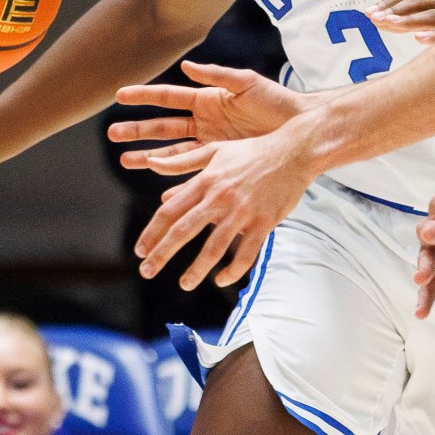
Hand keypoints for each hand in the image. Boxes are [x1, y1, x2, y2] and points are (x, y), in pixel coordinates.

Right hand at [109, 60, 311, 170]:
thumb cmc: (278, 101)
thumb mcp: (246, 83)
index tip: (119, 95)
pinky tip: (160, 190)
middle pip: (163, 127)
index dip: (144, 96)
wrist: (302, 128)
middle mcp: (204, 124)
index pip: (168, 98)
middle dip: (137, 130)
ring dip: (148, 157)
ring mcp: (210, 146)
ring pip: (171, 153)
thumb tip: (185, 65)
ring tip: (125, 160)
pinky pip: (193, 174)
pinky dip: (176, 182)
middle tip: (112, 134)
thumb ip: (216, 75)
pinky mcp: (221, 164)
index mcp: (207, 100)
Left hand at [134, 124, 321, 288]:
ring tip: (184, 284)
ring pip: (214, 247)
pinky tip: (221, 280)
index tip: (140, 250)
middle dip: (162, 254)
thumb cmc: (252, 151)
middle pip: (184, 231)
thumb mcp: (213, 150)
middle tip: (147, 271)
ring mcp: (242, 212)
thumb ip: (182, 162)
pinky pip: (246, 253)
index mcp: (205, 181)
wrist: (294, 152)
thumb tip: (151, 165)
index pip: (170, 211)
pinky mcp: (264, 223)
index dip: (152, 232)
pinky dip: (233, 270)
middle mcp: (219, 198)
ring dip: (196, 270)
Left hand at [368, 0, 434, 43]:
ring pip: (432, 15)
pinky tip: (418, 39)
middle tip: (373, 20)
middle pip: (417, 2)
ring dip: (409, 20)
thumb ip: (412, 15)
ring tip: (389, 25)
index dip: (387, 2)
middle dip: (393, 10)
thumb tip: (379, 20)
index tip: (367, 13)